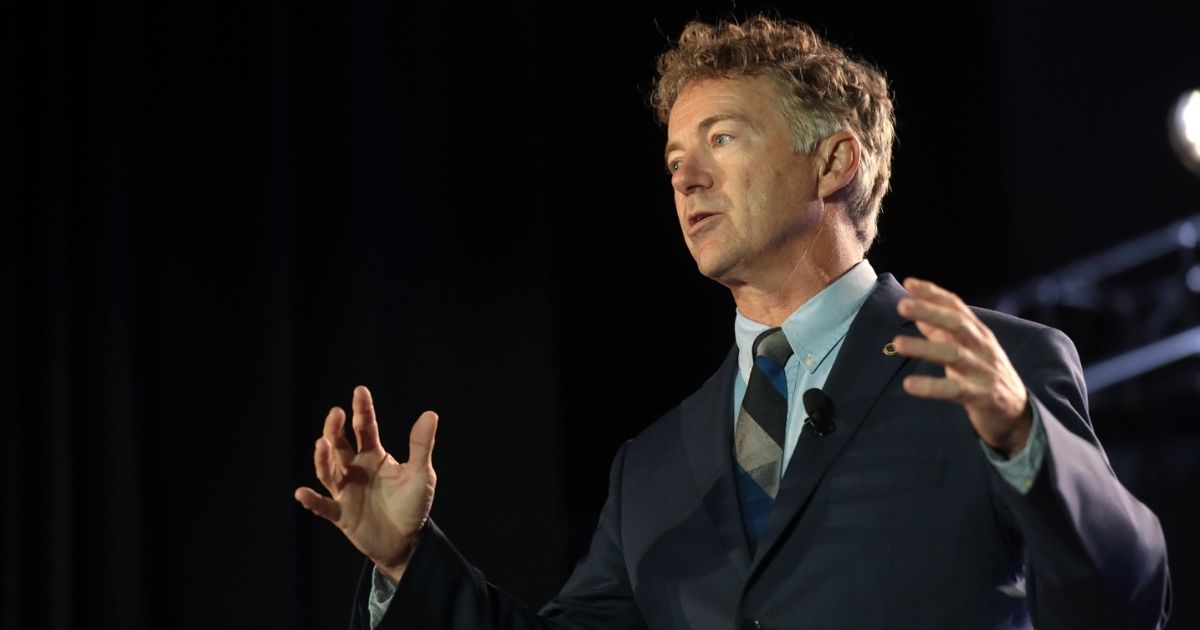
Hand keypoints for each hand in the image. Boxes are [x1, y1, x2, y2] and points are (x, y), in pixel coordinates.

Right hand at [294, 386, 437, 582]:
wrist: (408, 542)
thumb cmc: (412, 504)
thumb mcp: (420, 474)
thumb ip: (421, 446)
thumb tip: (430, 414)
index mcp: (374, 456)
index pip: (366, 429)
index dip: (362, 410)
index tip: (360, 391)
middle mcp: (356, 470)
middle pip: (341, 446)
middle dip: (335, 429)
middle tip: (336, 413)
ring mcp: (346, 491)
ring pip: (328, 471)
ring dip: (322, 459)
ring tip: (322, 444)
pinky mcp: (342, 515)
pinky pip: (323, 506)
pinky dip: (312, 501)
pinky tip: (301, 493)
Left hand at [892, 277, 1031, 456]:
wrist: (1017, 413)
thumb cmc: (984, 374)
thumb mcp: (965, 349)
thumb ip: (940, 332)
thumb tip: (915, 312)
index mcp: (978, 333)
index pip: (957, 307)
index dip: (934, 294)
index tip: (909, 282)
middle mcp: (982, 347)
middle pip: (957, 323)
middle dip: (930, 312)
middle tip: (902, 305)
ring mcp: (984, 371)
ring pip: (954, 354)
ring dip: (925, 347)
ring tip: (897, 343)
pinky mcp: (982, 396)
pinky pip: (955, 390)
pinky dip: (932, 386)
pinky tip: (909, 385)